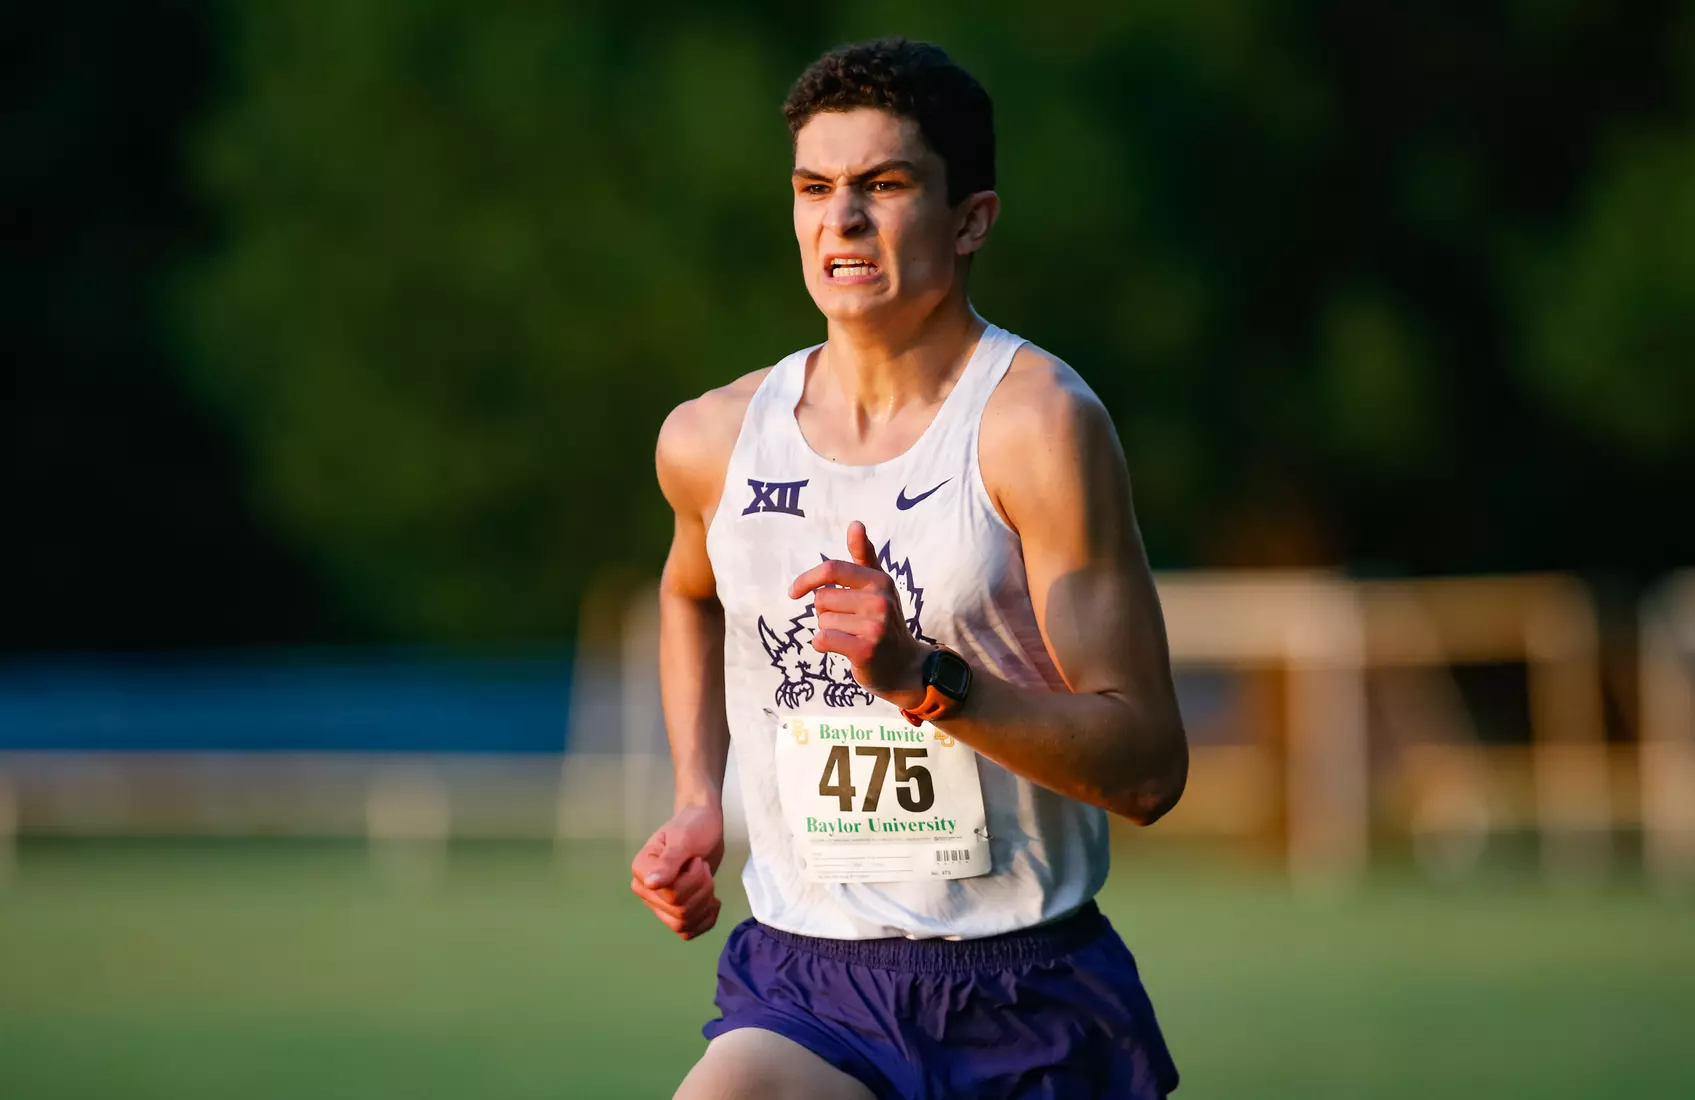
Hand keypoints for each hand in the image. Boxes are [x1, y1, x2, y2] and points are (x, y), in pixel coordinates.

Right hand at [630, 803, 724, 940]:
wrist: (704, 826)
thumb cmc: (693, 827)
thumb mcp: (684, 840)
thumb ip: (669, 862)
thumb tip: (651, 883)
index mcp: (642, 870)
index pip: (670, 894)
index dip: (691, 879)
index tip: (693, 858)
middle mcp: (646, 890)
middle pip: (680, 910)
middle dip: (702, 888)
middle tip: (702, 866)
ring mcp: (660, 903)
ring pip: (684, 923)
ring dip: (705, 901)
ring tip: (706, 878)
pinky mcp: (675, 911)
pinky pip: (688, 931)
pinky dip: (706, 918)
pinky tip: (713, 901)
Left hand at [789, 521, 927, 709]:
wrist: (904, 665)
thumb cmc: (883, 621)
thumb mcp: (878, 586)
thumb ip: (864, 555)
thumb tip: (856, 523)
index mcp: (880, 580)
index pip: (832, 569)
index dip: (807, 579)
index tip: (793, 592)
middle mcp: (880, 600)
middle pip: (821, 598)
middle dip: (825, 612)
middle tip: (847, 623)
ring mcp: (875, 626)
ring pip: (822, 621)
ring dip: (828, 630)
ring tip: (850, 636)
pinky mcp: (866, 650)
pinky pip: (823, 639)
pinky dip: (823, 645)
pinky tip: (842, 649)